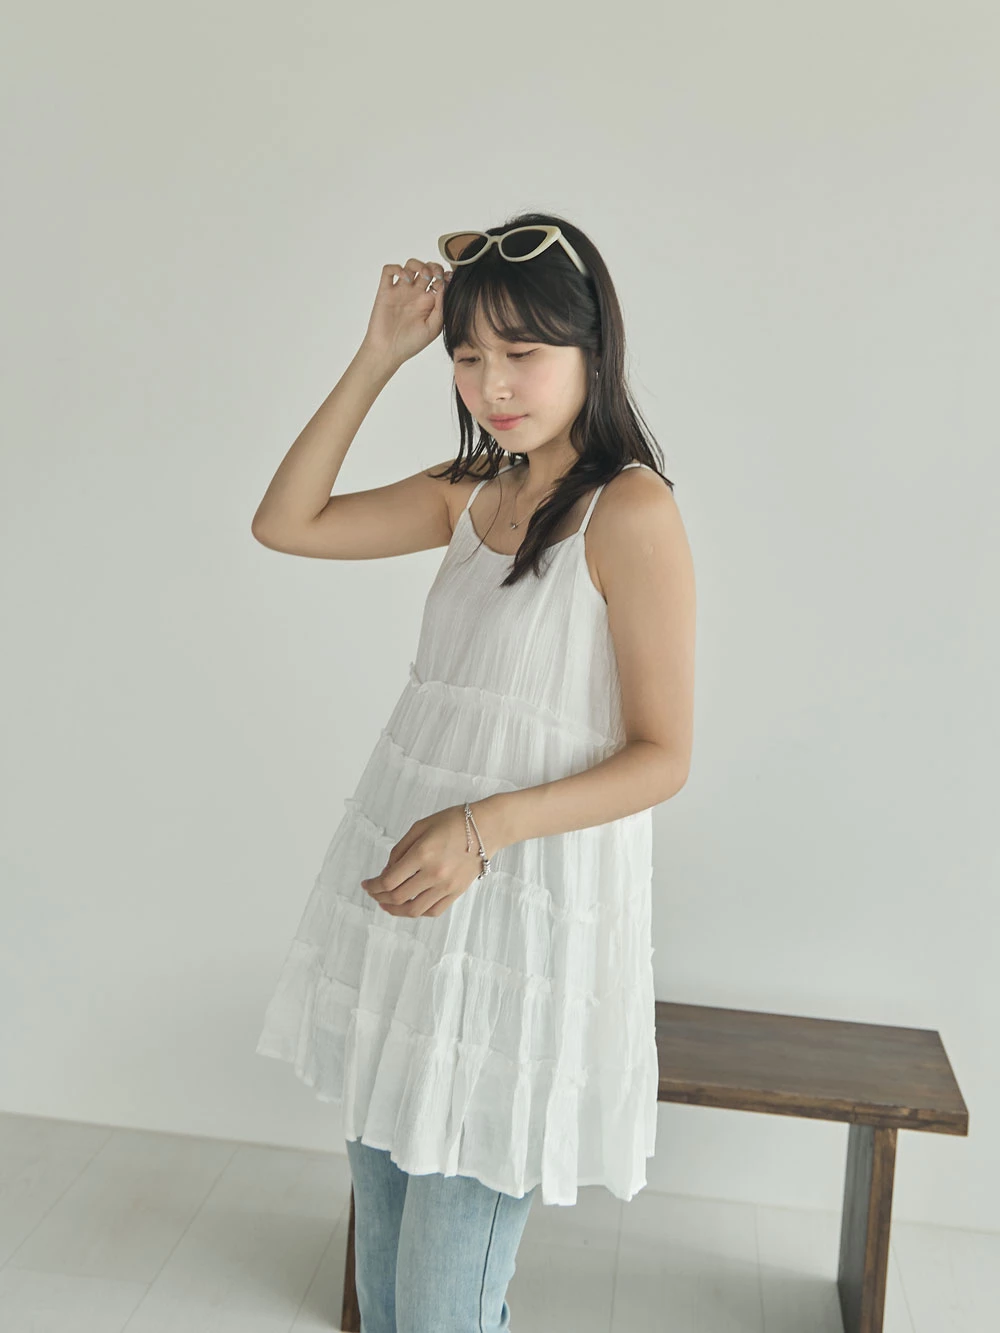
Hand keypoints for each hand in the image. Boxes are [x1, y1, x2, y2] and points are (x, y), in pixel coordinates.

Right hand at [360, 258, 451, 369]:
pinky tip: (404, 278)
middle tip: (437, 275)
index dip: (445, 276)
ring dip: (418, 265)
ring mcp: (400, 291)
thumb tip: (444, 286)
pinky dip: (396, 268)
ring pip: (410, 265)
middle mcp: (415, 294)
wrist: (388, 352)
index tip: (449, 279)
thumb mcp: (433, 328)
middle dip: (434, 267)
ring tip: (423, 276)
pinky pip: (388, 270)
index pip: (439, 280)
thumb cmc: (411, 344)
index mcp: (428, 302)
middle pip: (427, 268)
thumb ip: (441, 307)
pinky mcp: (385, 291)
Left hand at [361, 803, 489, 918]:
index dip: (373, 886)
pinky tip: (409, 906)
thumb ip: (400, 849)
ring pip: (414, 910)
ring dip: (395, 910)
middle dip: (380, 898)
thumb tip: (387, 871)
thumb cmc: (454, 821)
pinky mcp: (456, 892)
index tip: (366, 884)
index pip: (389, 881)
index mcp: (422, 854)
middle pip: (398, 897)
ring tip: (387, 904)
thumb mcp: (420, 826)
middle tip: (373, 893)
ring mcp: (446, 886)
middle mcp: (434, 874)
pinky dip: (417, 912)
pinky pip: (432, 911)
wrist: (487, 827)